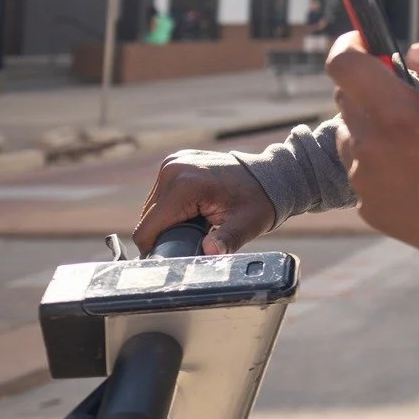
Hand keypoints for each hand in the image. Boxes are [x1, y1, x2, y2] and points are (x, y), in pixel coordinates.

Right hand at [134, 149, 278, 255]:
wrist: (270, 175)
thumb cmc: (260, 201)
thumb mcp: (247, 225)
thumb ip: (226, 240)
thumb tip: (208, 253)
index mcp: (185, 184)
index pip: (148, 228)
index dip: (155, 249)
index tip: (174, 257)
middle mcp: (173, 168)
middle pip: (148, 218)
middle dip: (166, 234)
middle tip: (194, 238)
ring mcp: (173, 162)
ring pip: (153, 207)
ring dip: (169, 221)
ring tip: (197, 224)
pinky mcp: (176, 162)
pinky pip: (162, 195)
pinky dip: (173, 208)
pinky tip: (194, 211)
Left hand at [328, 34, 418, 271]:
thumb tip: (412, 52)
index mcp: (401, 117)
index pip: (343, 66)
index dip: (350, 44)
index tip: (366, 41)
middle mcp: (371, 149)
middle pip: (347, 98)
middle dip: (373, 87)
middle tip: (417, 100)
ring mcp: (365, 183)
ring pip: (351, 133)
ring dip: (375, 126)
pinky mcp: (368, 207)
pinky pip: (362, 169)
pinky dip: (381, 161)